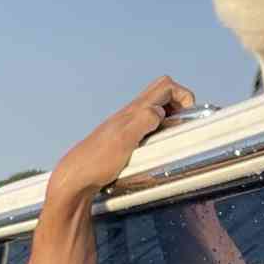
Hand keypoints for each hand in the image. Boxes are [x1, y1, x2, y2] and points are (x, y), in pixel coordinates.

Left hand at [47, 76, 194, 201]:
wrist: (76, 177)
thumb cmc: (97, 161)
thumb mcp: (124, 139)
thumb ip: (143, 120)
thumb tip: (160, 111)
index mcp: (133, 110)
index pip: (165, 86)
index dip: (183, 95)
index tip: (187, 117)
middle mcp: (131, 114)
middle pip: (162, 93)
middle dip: (179, 105)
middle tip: (182, 125)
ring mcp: (127, 126)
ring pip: (155, 110)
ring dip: (169, 119)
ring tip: (171, 138)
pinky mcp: (124, 139)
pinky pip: (147, 126)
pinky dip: (158, 132)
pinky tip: (155, 149)